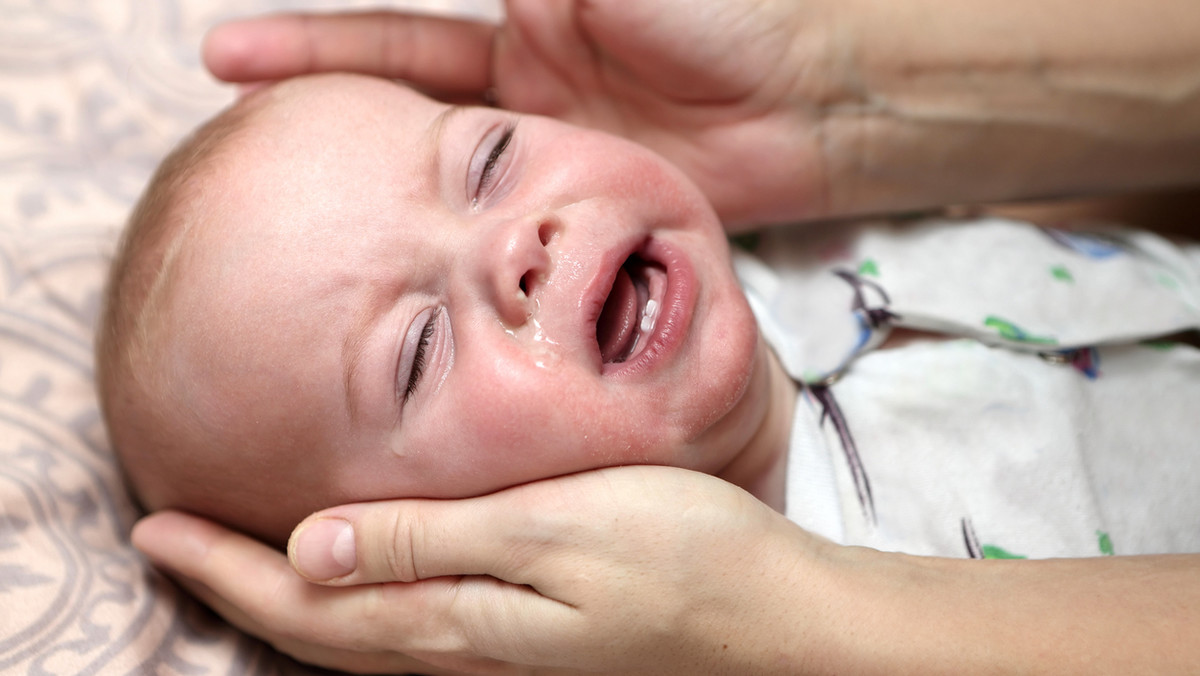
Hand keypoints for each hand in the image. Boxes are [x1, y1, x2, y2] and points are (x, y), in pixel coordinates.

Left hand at [132, 466, 829, 674]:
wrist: (780, 621)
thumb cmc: (682, 557)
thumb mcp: (553, 531)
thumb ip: (433, 541)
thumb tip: (311, 548)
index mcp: (458, 619)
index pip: (307, 606)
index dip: (224, 569)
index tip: (153, 525)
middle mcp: (465, 650)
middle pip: (319, 634)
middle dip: (234, 588)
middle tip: (169, 539)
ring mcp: (501, 652)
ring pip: (359, 637)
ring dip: (284, 605)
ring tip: (238, 561)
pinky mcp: (533, 640)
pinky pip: (409, 630)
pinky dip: (354, 607)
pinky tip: (359, 580)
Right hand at [201, 1, 843, 227]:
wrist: (821, 95)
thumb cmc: (723, 6)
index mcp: (526, 16)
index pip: (400, 34)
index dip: (318, 43)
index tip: (229, 57)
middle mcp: (530, 86)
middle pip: (406, 101)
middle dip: (323, 107)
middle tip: (233, 121)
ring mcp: (554, 159)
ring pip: (447, 180)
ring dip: (381, 192)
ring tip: (296, 215)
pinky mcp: (585, 220)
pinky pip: (509, 240)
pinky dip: (461, 254)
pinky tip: (405, 274)